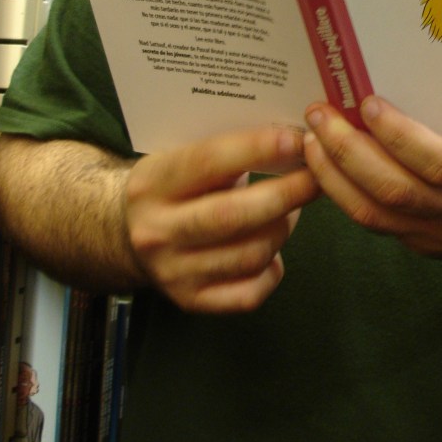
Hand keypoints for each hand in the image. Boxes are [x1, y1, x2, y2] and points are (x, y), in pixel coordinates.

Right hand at [125, 126, 318, 312]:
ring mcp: (173, 272)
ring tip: (291, 210)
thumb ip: (226, 150)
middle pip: (234, 214)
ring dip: (283, 228)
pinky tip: (273, 250)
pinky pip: (249, 292)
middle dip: (287, 194)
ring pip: (250, 254)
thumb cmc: (171, 184)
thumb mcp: (181, 155)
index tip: (298, 140)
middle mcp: (157, 231)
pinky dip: (272, 270)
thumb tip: (292, 140)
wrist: (123, 231)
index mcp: (153, 183)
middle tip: (318, 178)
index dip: (258, 149)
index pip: (209, 161)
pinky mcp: (191, 301)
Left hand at [302, 96, 441, 267]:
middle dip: (349, 151)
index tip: (369, 103)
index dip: (400, 136)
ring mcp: (441, 234)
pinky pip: (373, 222)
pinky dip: (341, 192)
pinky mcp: (420, 245)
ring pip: (375, 213)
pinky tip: (322, 164)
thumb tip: (424, 53)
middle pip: (397, 190)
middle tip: (319, 114)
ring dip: (333, 174)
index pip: (441, 163)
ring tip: (310, 138)